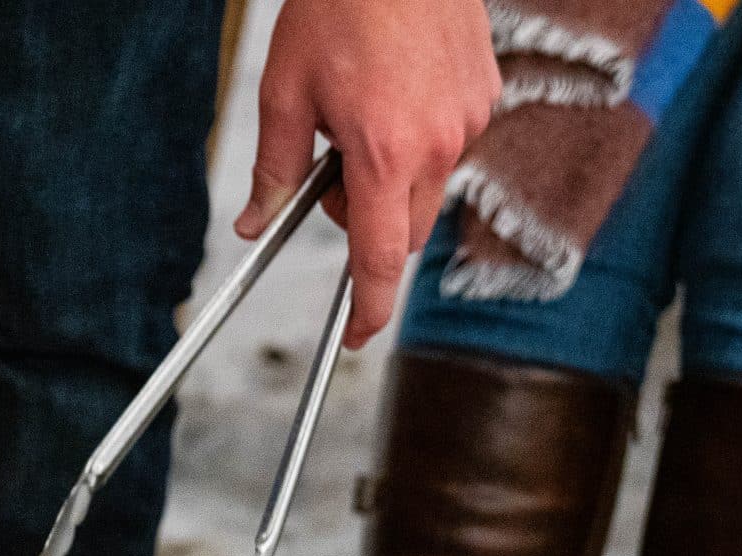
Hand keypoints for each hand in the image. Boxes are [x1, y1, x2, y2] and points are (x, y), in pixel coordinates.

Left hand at [241, 0, 500, 346]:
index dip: (368, 309)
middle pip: (405, 230)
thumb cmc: (338, 5)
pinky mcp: (486, 93)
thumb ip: (273, 170)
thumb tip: (255, 223)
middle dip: (369, 222)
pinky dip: (419, 139)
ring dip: (394, 177)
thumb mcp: (285, 92)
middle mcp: (439, 145)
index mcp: (385, 153)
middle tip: (332, 167)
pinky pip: (450, 143)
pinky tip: (396, 90)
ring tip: (363, 112)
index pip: (381, 259)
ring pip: (428, 187)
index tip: (356, 336)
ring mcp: (470, 118)